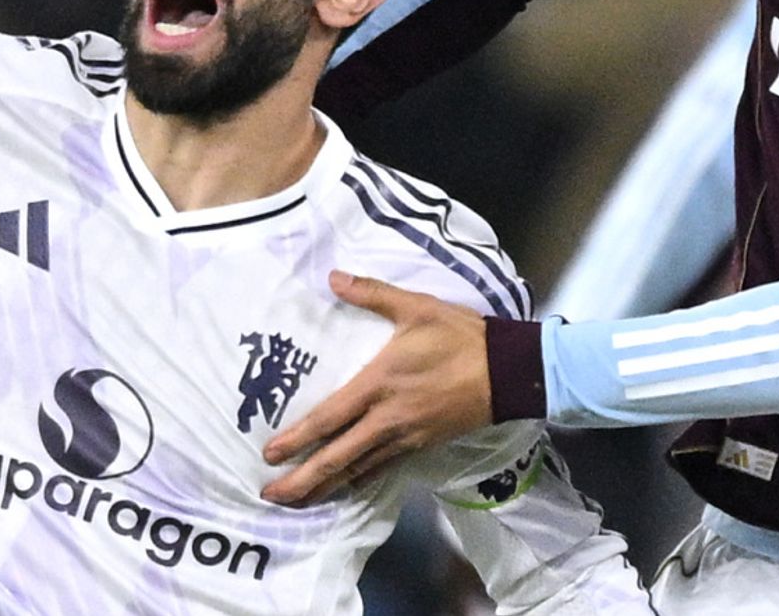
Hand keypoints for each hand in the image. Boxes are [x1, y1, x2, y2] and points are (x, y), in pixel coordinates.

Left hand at [260, 270, 493, 505]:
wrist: (509, 372)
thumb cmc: (460, 338)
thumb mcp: (416, 307)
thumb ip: (372, 294)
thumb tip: (332, 277)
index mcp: (379, 385)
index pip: (328, 418)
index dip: (296, 439)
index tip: (269, 454)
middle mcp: (387, 419)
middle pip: (336, 458)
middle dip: (302, 480)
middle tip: (271, 496)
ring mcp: (405, 437)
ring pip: (357, 470)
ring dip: (325, 487)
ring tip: (298, 501)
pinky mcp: (421, 445)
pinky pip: (381, 469)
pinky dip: (358, 481)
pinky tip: (344, 488)